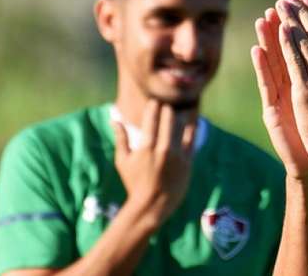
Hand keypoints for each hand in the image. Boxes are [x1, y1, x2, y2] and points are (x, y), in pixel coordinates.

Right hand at [112, 100, 196, 227]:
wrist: (152, 206)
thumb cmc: (134, 183)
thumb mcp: (123, 162)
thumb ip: (121, 139)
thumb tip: (115, 119)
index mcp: (146, 148)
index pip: (152, 118)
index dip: (154, 106)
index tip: (155, 102)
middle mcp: (163, 150)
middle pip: (169, 119)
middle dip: (167, 108)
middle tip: (167, 104)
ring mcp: (177, 156)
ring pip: (182, 127)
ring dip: (179, 116)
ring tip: (178, 110)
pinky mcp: (188, 162)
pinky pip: (192, 140)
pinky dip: (191, 128)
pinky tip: (190, 121)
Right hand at [252, 8, 307, 179]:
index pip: (306, 47)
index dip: (305, 26)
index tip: (306, 3)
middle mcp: (292, 84)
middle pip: (287, 50)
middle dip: (284, 25)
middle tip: (281, 2)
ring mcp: (281, 96)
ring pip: (273, 63)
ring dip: (268, 40)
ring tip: (263, 17)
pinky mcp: (273, 110)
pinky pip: (266, 85)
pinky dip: (261, 67)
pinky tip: (257, 49)